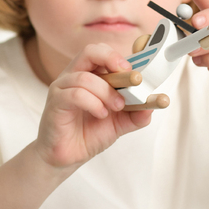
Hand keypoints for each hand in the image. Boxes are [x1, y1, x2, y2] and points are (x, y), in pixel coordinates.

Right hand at [32, 44, 152, 171]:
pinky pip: (75, 94)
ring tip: (117, 107)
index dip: (122, 57)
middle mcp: (74, 76)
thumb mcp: (120, 123)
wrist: (67, 156)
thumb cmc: (88, 133)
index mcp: (90, 75)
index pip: (103, 52)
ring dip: (107, 92)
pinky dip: (93, 103)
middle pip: (90, 51)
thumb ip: (136, 114)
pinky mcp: (55, 103)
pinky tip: (101, 115)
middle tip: (132, 77)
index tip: (138, 73)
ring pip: (85, 77)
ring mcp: (62, 88)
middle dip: (113, 59)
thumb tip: (152, 107)